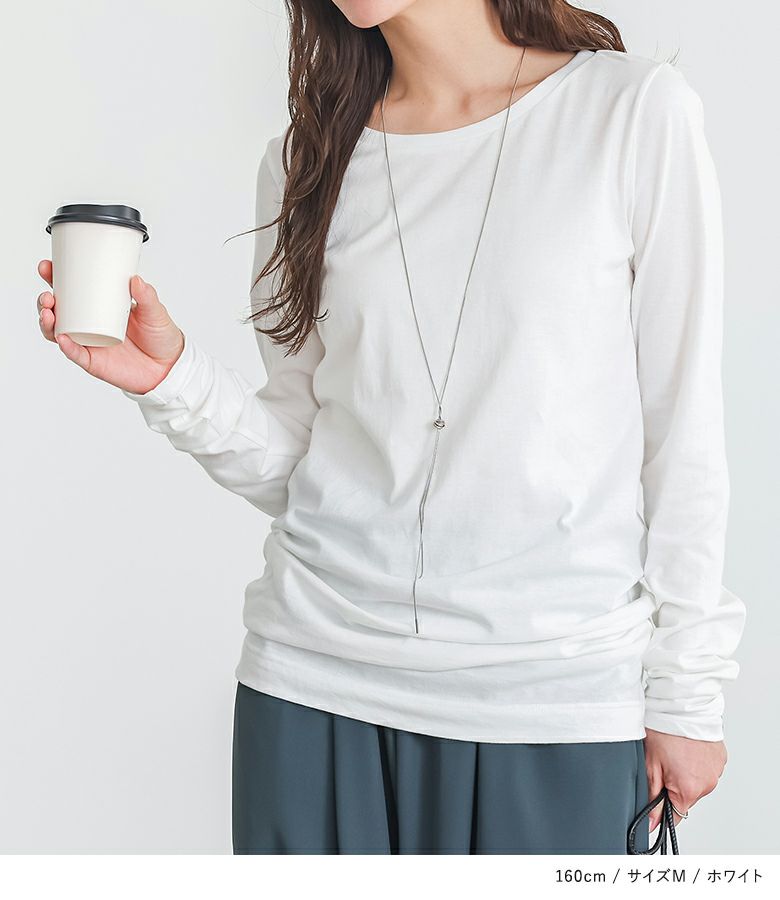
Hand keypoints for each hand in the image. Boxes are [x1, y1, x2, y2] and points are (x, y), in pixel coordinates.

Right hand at [36, 259, 184, 394]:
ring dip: (48, 322)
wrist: (170, 367)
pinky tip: (61, 336)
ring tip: (48, 312)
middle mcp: (89, 325)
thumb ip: (147, 296)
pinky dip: (66, 346)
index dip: (55, 279)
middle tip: (48, 294)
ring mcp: (90, 343)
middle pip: (58, 311)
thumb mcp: (155, 312)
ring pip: (58, 332)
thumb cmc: (160, 337)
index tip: (48, 267)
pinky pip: (75, 354)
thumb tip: (136, 279)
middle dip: (45, 301)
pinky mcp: (94, 362)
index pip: (71, 290)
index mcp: (99, 307)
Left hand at [644, 727, 727, 831]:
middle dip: (671, 785)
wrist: (682, 704)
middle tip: (662, 763)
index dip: (661, 809)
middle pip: (685, 797)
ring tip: (675, 752)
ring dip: (685, 773)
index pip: (675, 815)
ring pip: (696, 782)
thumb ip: (652, 797)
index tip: (655, 799)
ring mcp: (716, 770)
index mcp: (689, 789)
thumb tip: (652, 822)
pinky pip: (705, 768)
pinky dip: (695, 763)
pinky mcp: (720, 758)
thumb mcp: (650, 765)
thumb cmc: (664, 730)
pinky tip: (686, 748)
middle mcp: (707, 783)